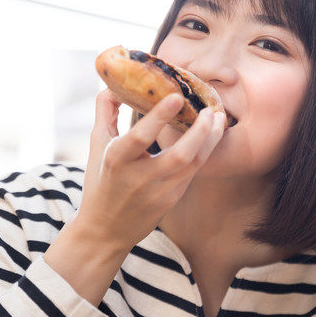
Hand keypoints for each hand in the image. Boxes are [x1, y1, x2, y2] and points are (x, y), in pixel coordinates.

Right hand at [45, 90, 224, 304]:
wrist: (105, 230)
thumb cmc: (100, 182)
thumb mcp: (97, 145)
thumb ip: (105, 112)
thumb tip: (114, 86)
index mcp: (117, 160)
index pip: (140, 136)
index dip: (159, 117)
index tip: (177, 96)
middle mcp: (140, 178)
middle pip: (179, 155)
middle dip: (200, 132)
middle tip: (210, 109)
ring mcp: (159, 192)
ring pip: (193, 164)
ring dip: (210, 140)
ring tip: (218, 119)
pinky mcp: (172, 200)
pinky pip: (192, 172)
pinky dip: (204, 152)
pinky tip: (211, 136)